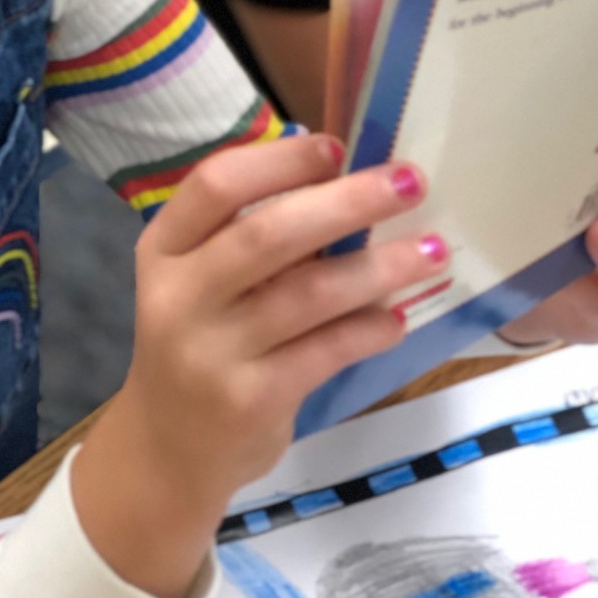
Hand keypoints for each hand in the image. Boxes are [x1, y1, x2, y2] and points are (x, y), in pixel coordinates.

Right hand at [73, 134, 440, 597]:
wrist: (166, 450)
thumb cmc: (200, 340)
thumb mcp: (202, 281)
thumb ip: (254, 234)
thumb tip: (347, 178)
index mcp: (165, 248)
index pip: (215, 185)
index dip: (280, 162)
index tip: (336, 147)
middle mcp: (180, 297)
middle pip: (266, 235)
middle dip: (347, 203)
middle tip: (409, 182)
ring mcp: (212, 353)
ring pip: (307, 296)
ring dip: (378, 268)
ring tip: (432, 250)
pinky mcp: (250, 401)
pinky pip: (324, 352)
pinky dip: (368, 329)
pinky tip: (398, 318)